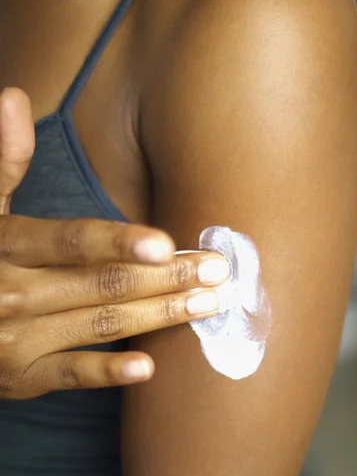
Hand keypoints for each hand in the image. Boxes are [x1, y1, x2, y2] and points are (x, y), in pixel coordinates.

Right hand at [0, 88, 228, 399]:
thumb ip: (2, 164)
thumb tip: (11, 97)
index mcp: (5, 246)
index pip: (71, 242)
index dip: (119, 243)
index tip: (169, 246)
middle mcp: (11, 293)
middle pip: (100, 284)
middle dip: (164, 279)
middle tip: (216, 272)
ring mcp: (15, 340)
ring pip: (98, 324)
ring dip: (156, 316)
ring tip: (205, 305)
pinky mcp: (21, 377)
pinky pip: (69, 376)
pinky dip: (107, 373)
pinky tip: (149, 368)